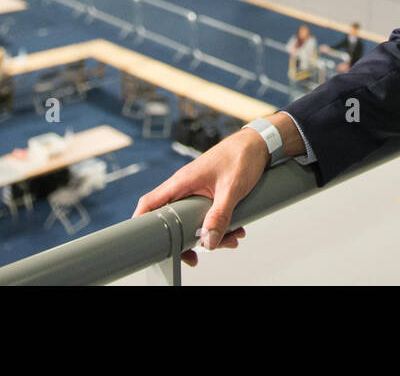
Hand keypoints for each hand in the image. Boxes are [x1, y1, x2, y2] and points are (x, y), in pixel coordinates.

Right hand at [133, 129, 267, 266]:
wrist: (258, 144)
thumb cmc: (242, 155)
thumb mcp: (232, 189)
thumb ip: (219, 215)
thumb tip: (208, 241)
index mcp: (182, 181)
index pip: (151, 202)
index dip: (141, 222)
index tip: (144, 241)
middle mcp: (185, 186)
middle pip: (172, 219)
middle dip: (184, 239)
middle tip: (195, 254)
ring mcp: (196, 190)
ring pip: (192, 220)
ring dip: (208, 233)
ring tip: (230, 238)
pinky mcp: (208, 193)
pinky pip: (206, 215)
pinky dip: (218, 225)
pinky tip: (235, 229)